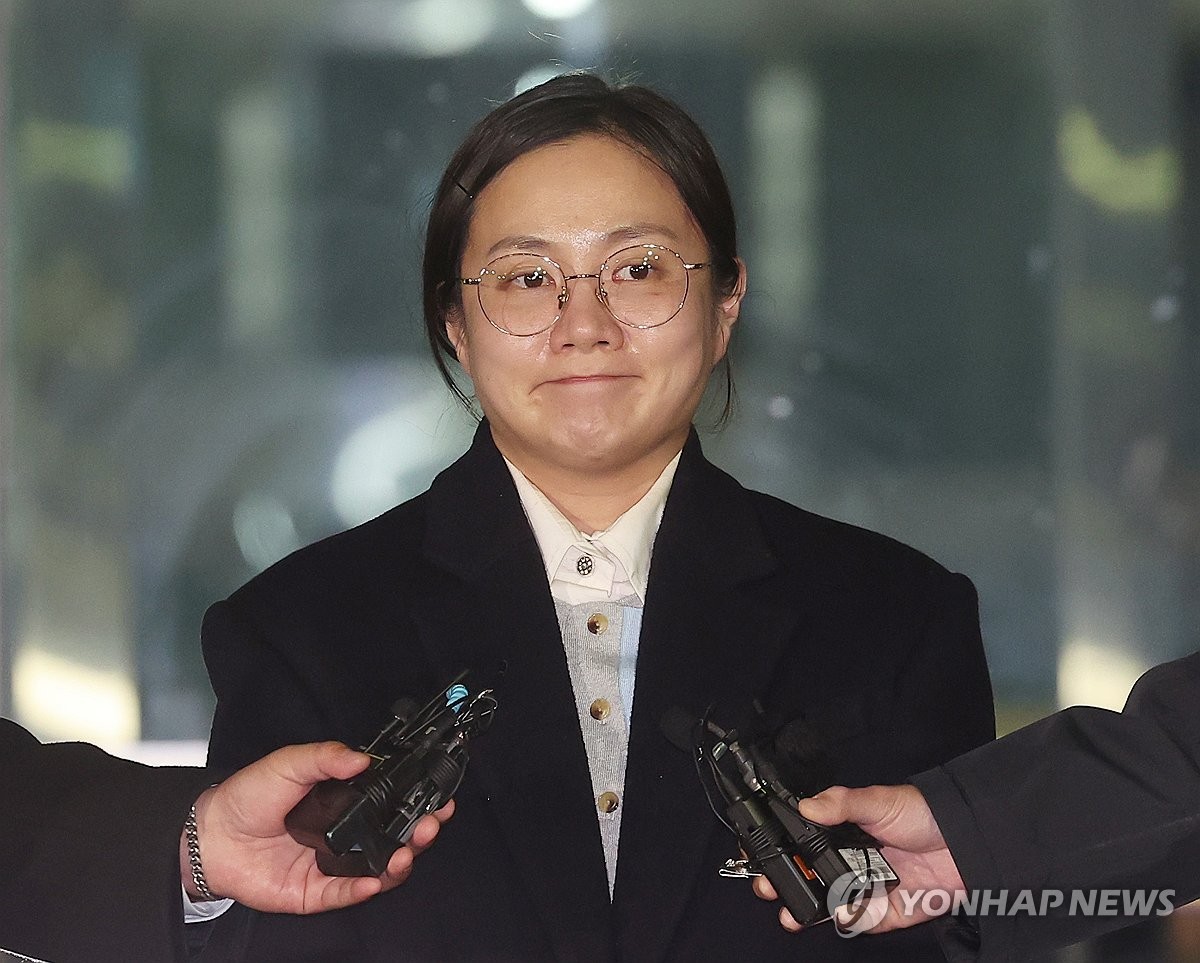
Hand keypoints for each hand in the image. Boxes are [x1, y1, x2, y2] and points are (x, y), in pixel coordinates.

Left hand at [180, 741, 452, 913]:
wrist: (211, 834)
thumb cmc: (248, 796)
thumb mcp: (290, 762)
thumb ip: (327, 757)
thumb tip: (363, 758)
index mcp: (344, 803)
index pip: (391, 804)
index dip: (417, 802)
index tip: (439, 797)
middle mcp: (345, 835)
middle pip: (394, 838)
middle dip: (420, 833)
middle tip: (431, 823)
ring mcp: (332, 865)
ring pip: (378, 870)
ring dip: (400, 862)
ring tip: (408, 851)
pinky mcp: (315, 892)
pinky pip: (345, 894)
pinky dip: (364, 889)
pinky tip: (375, 879)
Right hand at [752, 784, 963, 933]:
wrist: (966, 843)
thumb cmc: (920, 814)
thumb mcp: (877, 801)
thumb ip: (841, 804)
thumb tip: (806, 806)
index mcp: (840, 832)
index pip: (799, 842)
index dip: (777, 849)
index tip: (755, 852)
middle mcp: (847, 861)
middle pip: (806, 877)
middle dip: (782, 884)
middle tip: (767, 887)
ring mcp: (863, 888)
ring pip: (826, 904)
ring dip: (805, 910)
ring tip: (791, 914)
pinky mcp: (882, 912)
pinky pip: (859, 922)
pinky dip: (848, 921)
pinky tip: (841, 914)